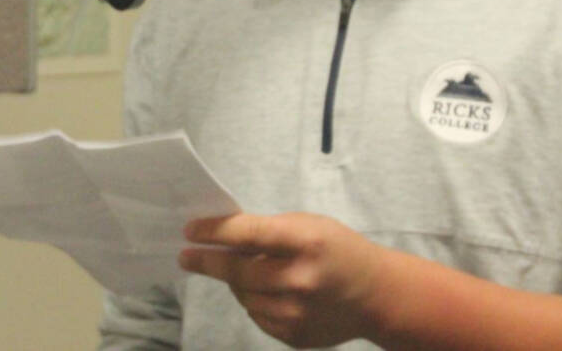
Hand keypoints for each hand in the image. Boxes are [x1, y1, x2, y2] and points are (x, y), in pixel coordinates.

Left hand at [179, 212, 386, 347]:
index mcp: (305, 242)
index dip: (215, 232)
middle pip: (238, 271)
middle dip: (208, 262)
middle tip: (186, 256)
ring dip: (236, 282)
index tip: (190, 231)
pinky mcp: (293, 335)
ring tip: (248, 270)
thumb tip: (224, 238)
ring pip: (243, 296)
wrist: (375, 295)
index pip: (248, 234)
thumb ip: (270, 231)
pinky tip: (268, 290)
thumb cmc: (338, 249)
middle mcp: (299, 279)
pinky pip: (256, 315)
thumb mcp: (309, 226)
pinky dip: (253, 301)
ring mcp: (295, 312)